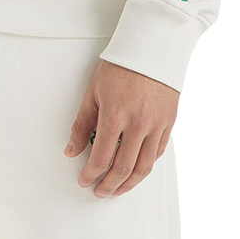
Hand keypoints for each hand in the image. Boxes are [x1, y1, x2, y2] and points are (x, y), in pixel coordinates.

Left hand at [63, 57, 177, 197]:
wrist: (150, 48)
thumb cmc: (121, 65)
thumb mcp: (93, 91)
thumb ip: (82, 123)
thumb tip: (71, 149)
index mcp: (115, 115)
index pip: (100, 158)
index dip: (90, 175)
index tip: (84, 180)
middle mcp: (138, 124)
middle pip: (123, 169)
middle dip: (108, 185)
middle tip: (99, 190)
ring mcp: (156, 125)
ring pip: (143, 168)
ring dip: (129, 184)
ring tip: (118, 188)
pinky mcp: (169, 123)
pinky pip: (158, 154)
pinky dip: (146, 167)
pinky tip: (136, 170)